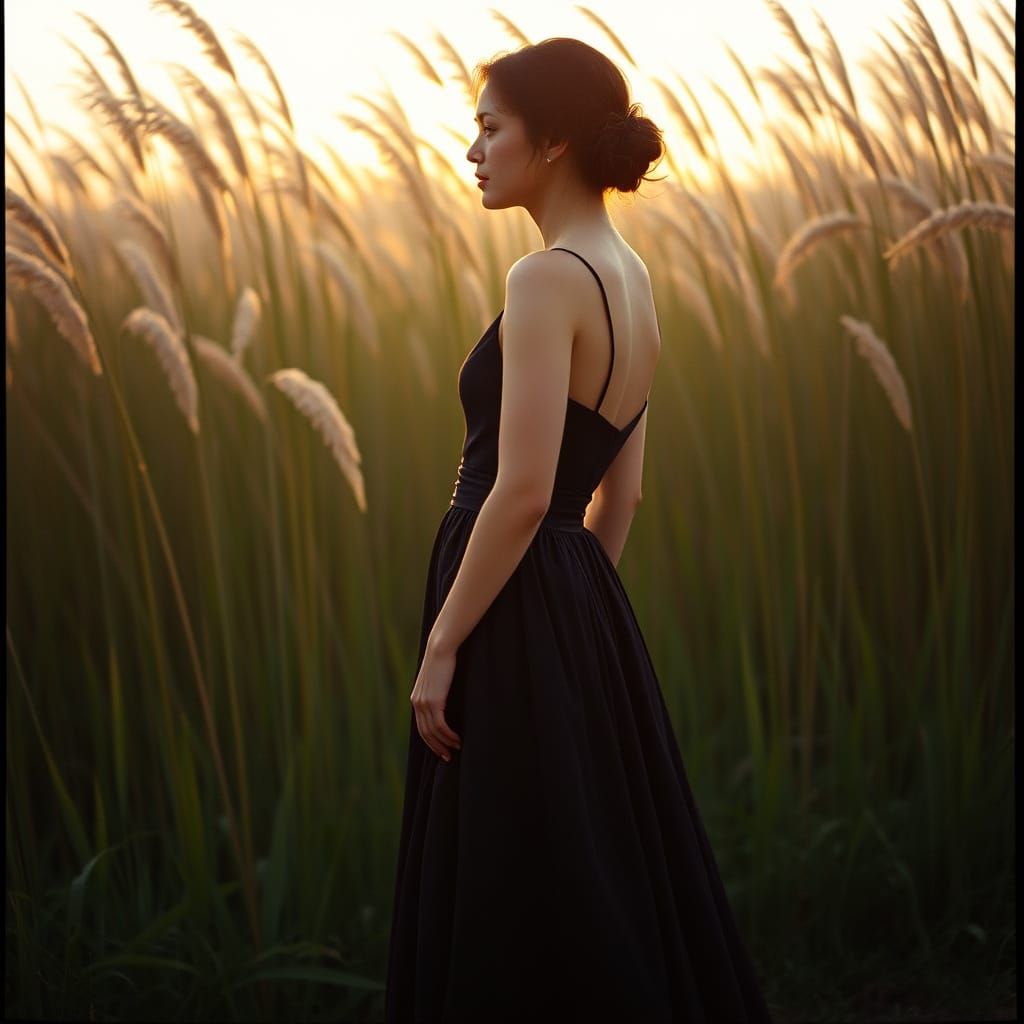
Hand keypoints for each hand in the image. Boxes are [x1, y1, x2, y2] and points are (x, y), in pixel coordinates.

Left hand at [410, 641, 461, 763]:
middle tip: (448, 757)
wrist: (440, 648)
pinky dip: (449, 735)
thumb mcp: (437, 679)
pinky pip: (440, 725)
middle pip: (425, 733)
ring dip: (446, 743)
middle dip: (437, 747)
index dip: (431, 741)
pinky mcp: (434, 701)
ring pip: (433, 732)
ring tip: (457, 748)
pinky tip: (458, 739)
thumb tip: (445, 700)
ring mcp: (424, 703)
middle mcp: (417, 703)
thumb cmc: (443, 661)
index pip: (421, 727)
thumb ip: (437, 691)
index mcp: (416, 699)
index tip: (441, 749)